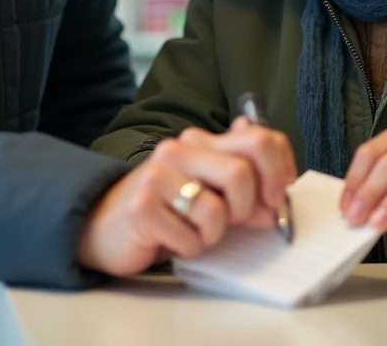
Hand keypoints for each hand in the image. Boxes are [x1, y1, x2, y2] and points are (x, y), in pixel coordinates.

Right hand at [76, 119, 295, 276]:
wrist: (107, 225)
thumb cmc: (166, 209)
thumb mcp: (209, 189)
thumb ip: (244, 179)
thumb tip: (280, 187)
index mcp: (202, 140)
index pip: (260, 138)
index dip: (280, 171)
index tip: (276, 198)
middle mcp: (180, 149)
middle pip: (243, 173)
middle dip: (247, 208)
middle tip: (231, 220)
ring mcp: (158, 174)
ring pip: (217, 211)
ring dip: (212, 234)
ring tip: (192, 230)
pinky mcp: (142, 206)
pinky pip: (190, 237)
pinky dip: (188, 248)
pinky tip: (171, 239)